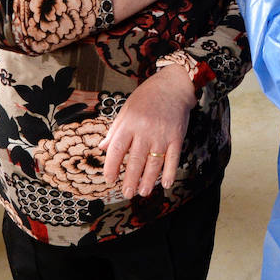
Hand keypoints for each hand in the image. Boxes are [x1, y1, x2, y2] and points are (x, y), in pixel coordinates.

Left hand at [102, 66, 194, 196]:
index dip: (112, 166)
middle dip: (130, 179)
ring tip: (142, 193)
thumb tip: (102, 147)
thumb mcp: (126, 110)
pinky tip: (165, 184)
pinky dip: (170, 172)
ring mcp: (162, 135)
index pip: (117, 149)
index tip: (109, 179)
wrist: (173, 86)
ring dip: (148, 180)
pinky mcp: (177, 137)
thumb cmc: (146, 97)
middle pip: (135, 160)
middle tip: (126, 193)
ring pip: (154, 163)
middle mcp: (145, 131)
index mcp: (130, 124)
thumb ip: (115, 130)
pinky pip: (173, 158)